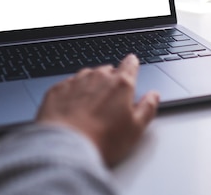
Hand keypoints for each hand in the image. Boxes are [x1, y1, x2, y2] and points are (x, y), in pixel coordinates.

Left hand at [36, 53, 159, 165]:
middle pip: (107, 71)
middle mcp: (97, 77)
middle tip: (110, 99)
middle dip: (110, 80)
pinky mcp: (56, 90)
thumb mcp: (135, 129)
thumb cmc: (101, 140)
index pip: (129, 65)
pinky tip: (72, 109)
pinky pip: (67, 86)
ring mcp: (75, 81)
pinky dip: (72, 93)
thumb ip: (147, 108)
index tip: (132, 63)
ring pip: (86, 76)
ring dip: (90, 85)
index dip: (132, 64)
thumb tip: (153, 96)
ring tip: (91, 106)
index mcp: (120, 84)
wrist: (65, 147)